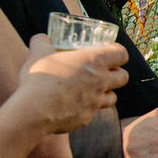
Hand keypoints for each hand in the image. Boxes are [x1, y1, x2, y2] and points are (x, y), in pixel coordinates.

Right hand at [10, 35, 125, 134]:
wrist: (34, 110)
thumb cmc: (40, 77)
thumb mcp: (38, 52)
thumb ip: (42, 41)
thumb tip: (42, 38)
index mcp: (94, 61)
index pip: (122, 54)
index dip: (118, 52)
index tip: (109, 50)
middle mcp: (101, 82)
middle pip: (123, 77)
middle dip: (117, 73)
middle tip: (104, 71)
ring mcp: (96, 103)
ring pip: (113, 97)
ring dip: (105, 93)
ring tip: (92, 90)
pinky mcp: (87, 119)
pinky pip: (94, 113)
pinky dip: (88, 108)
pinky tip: (74, 105)